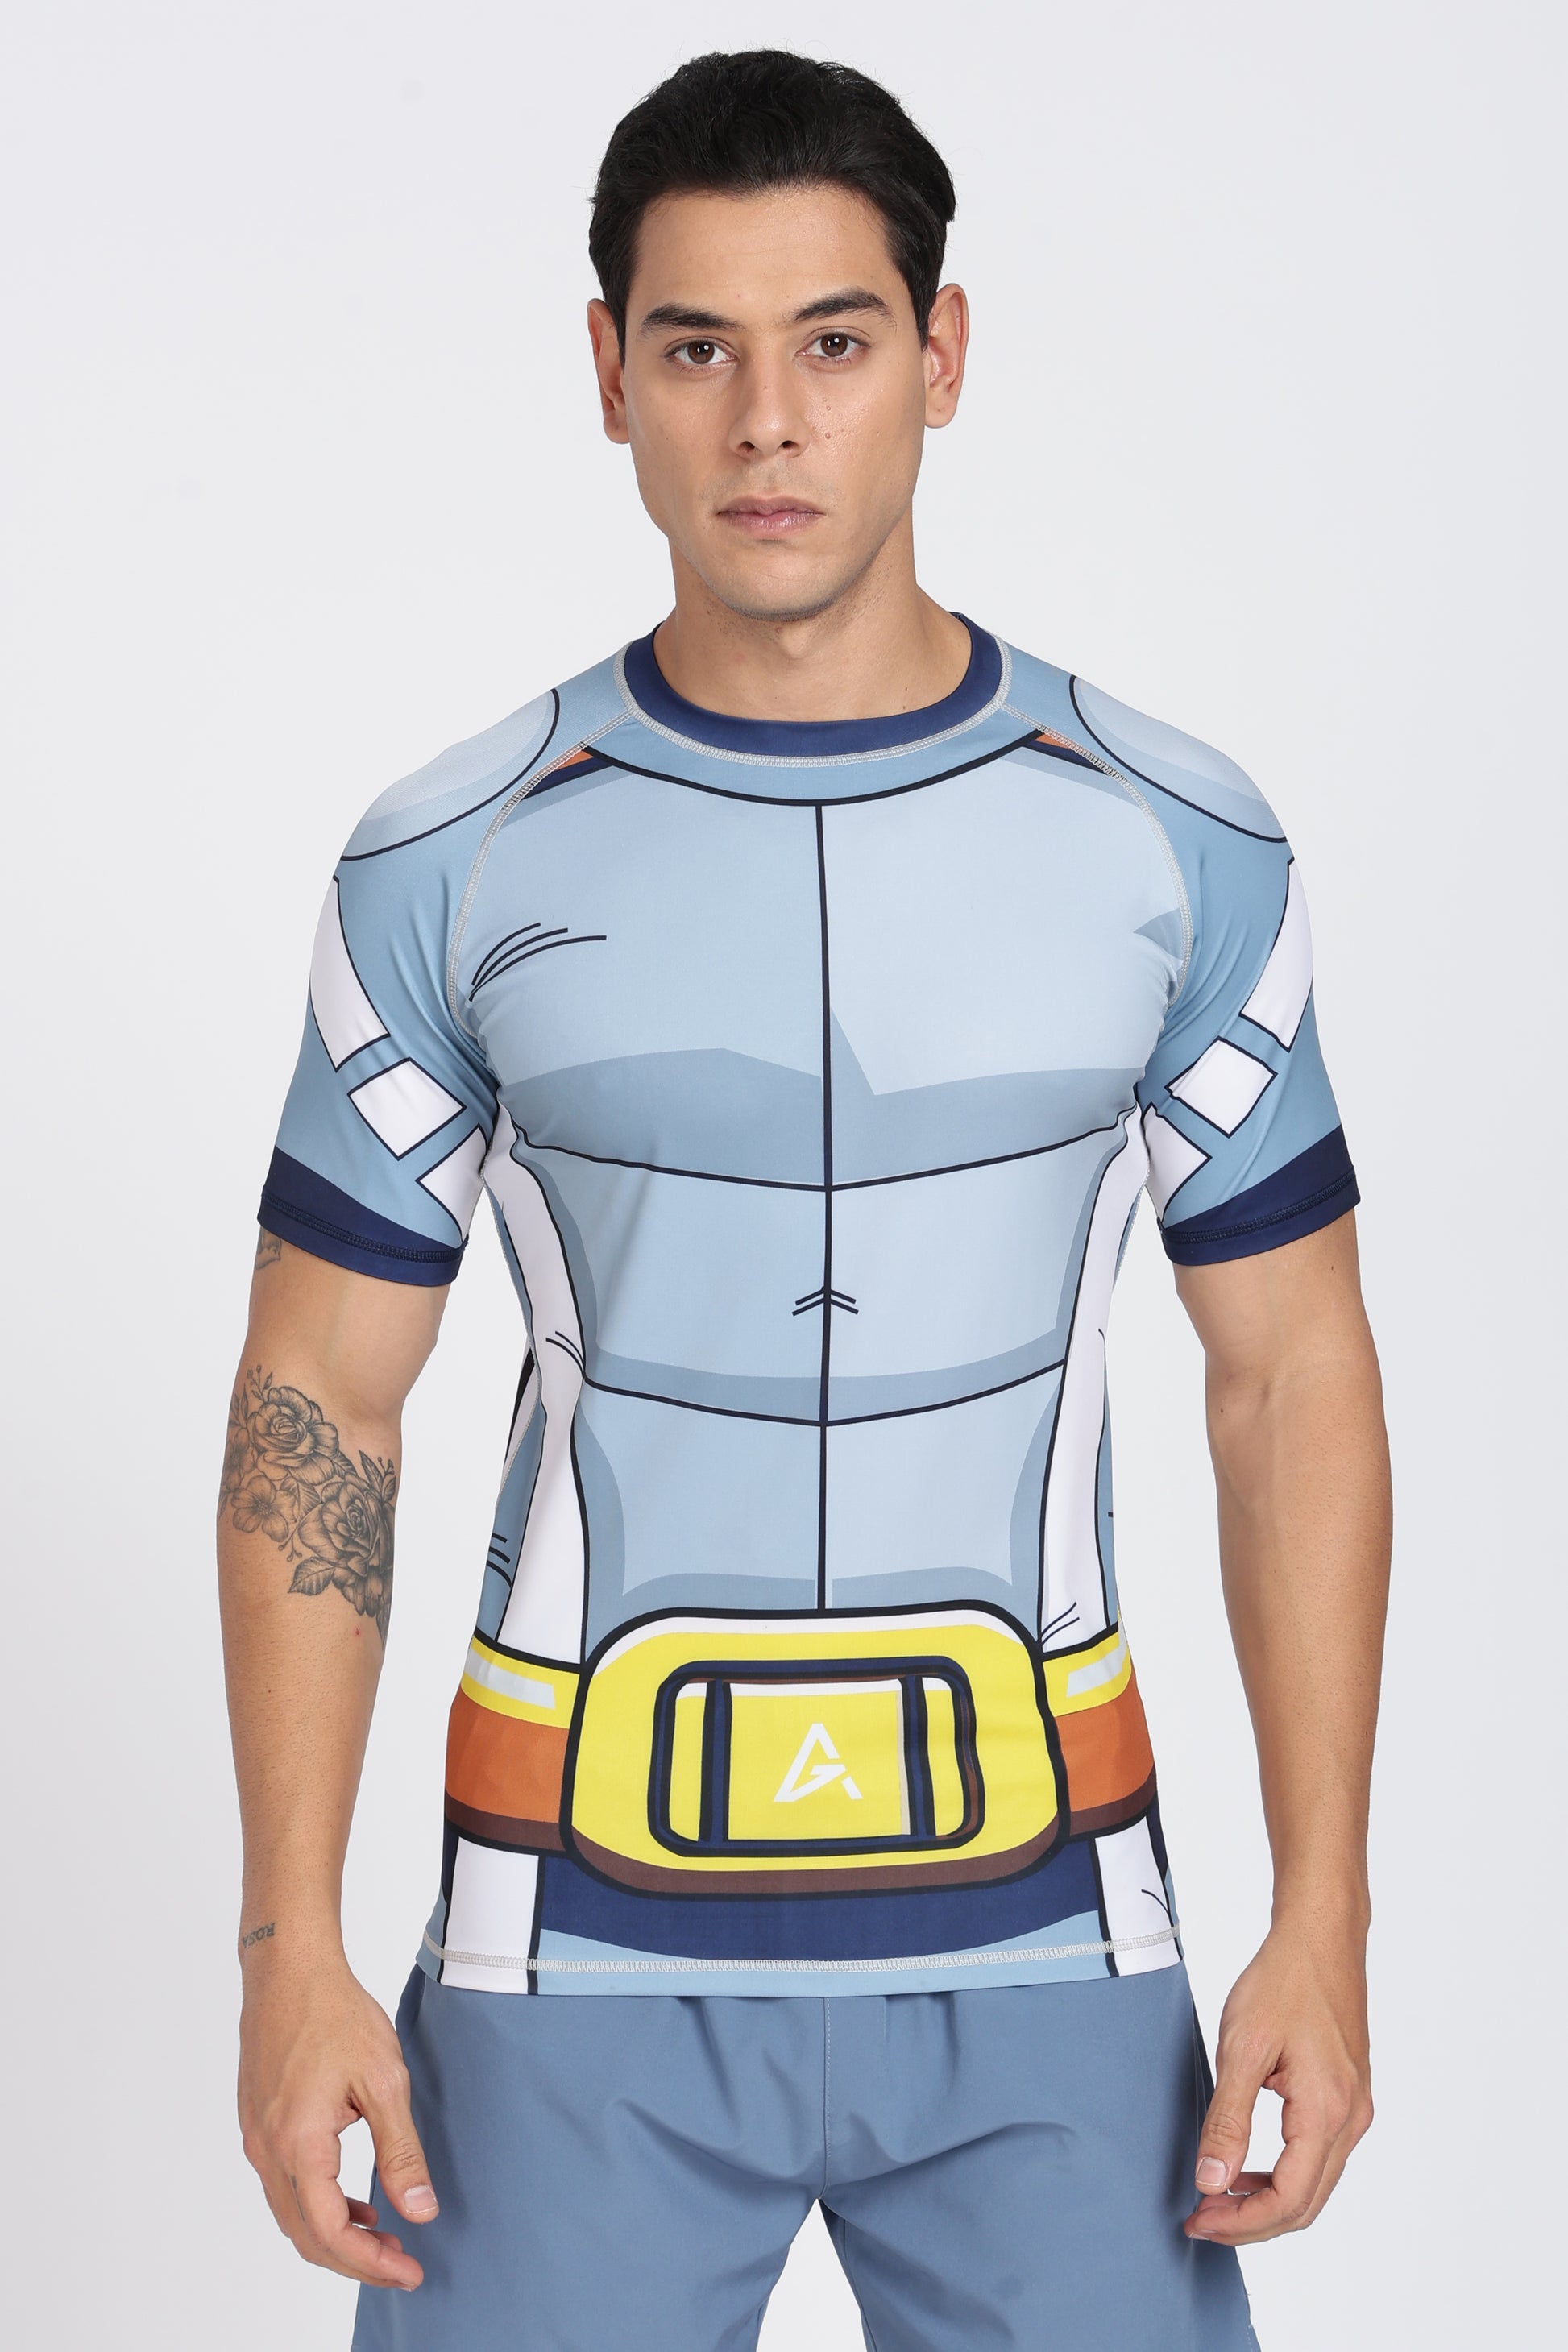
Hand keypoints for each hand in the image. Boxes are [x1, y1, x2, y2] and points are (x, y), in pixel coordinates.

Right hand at [238, 1938, 437, 2289]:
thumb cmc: (335, 2013)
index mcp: (299, 2143)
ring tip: (385, 2238)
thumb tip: (419, 2211)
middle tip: (402, 2264)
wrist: (288, 1970)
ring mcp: (256, 2139)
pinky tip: (355, 2201)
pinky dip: (319, 2207)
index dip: (369, 2263)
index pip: (329, 2232)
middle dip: (354, 2260)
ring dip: (335, 2236)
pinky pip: (284, 2187)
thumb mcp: (384, 2080)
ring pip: (292, 2214)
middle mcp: (267, 2150)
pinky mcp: (257, 2125)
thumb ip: (401, 2150)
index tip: (409, 2270)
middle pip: (306, 2235)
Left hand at [1185, 1918, 1372, 2244]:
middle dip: (1250, 2222)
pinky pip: (1318, 2157)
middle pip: (1304, 2204)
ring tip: (1216, 2197)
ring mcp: (1354, 2109)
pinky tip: (1247, 2166)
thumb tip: (1211, 2180)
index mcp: (1327, 2111)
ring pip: (1314, 2185)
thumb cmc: (1283, 1981)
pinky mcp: (1348, 2097)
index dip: (1241, 2222)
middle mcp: (1351, 2119)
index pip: (1288, 2200)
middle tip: (1200, 2219)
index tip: (1197, 2220)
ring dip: (1266, 2201)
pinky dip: (1283, 2174)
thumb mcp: (1243, 2047)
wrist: (1321, 1937)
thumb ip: (1228, 2119)